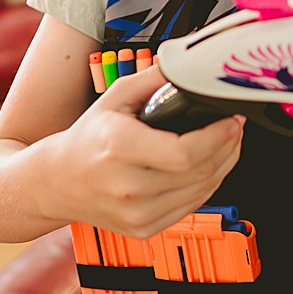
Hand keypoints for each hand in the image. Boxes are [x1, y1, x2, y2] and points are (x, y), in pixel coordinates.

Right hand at [38, 66, 244, 238]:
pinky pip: (191, 207)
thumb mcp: (115, 97)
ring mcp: (136, 214)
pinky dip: (206, 186)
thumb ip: (154, 79)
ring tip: (226, 144)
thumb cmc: (88, 138)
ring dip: (223, 166)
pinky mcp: (143, 229)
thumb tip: (189, 64)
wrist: (58, 182)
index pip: (185, 153)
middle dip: (228, 147)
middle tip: (235, 128)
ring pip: (202, 192)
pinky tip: (207, 167)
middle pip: (200, 172)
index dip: (218, 138)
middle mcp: (128, 187)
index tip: (232, 121)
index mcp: (119, 148)